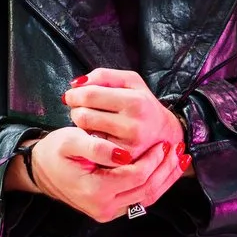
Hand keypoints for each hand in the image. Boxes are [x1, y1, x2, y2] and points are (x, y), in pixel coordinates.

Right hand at [12, 125, 184, 222]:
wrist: (41, 170)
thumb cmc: (55, 152)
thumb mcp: (70, 140)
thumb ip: (96, 146)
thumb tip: (123, 153)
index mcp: (94, 191)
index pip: (135, 176)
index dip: (152, 160)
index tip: (162, 142)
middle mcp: (104, 208)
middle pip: (147, 190)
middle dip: (166, 169)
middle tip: (178, 148)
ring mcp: (108, 212)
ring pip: (148, 198)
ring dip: (166, 178)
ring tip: (180, 158)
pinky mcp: (112, 210)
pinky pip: (141, 199)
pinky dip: (157, 183)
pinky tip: (167, 169)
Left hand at [62, 68, 183, 161]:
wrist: (165, 134)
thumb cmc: (143, 104)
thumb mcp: (131, 81)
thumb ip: (103, 76)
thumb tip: (75, 84)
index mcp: (135, 102)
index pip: (90, 95)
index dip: (75, 94)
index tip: (71, 95)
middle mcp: (132, 126)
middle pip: (83, 116)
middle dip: (75, 109)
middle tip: (79, 107)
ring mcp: (127, 146)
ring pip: (84, 132)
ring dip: (80, 124)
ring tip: (89, 119)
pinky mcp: (121, 160)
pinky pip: (92, 146)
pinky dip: (89, 138)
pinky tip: (96, 133)